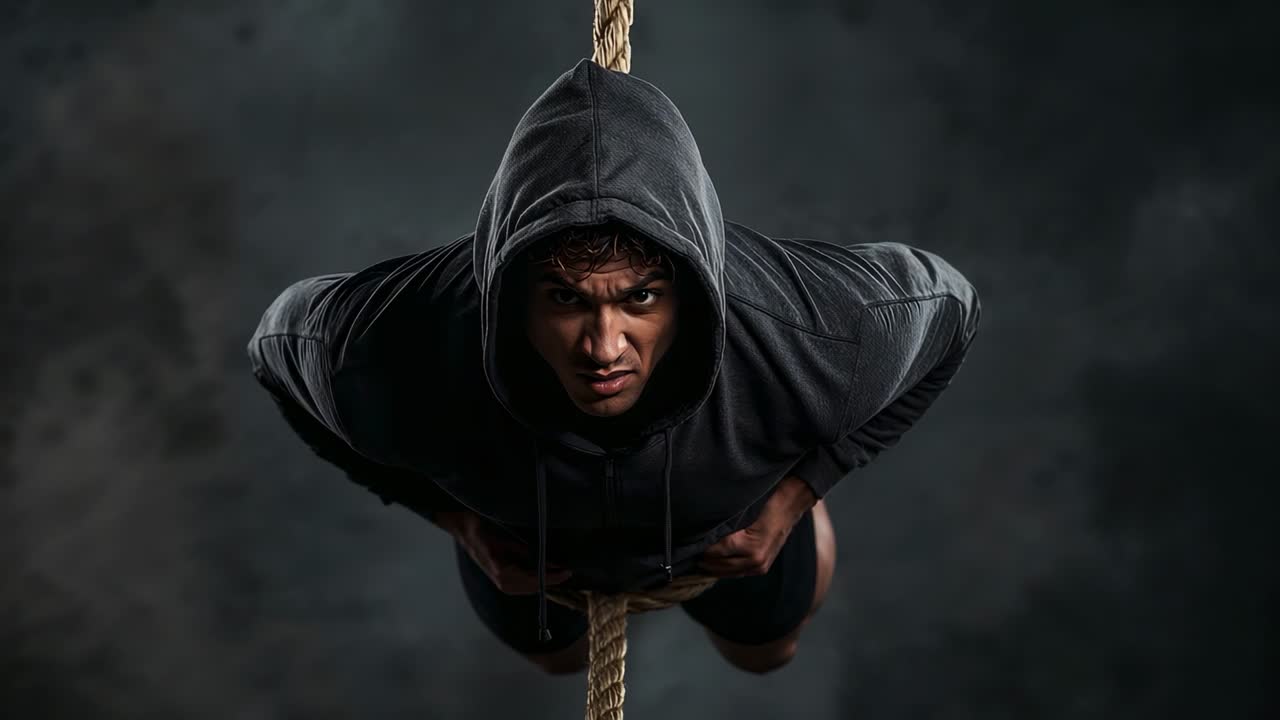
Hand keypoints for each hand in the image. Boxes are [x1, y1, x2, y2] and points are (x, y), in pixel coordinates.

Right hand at [434, 510, 571, 594]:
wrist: (465, 530)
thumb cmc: (483, 531)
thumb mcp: (507, 539)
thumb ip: (526, 552)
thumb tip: (548, 561)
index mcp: (503, 573)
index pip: (534, 580)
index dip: (552, 577)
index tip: (566, 572)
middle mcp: (502, 582)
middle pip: (533, 588)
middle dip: (551, 582)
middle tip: (567, 572)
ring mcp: (500, 583)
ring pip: (528, 589)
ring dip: (543, 583)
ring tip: (559, 573)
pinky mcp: (500, 579)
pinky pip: (521, 585)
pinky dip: (533, 581)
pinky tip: (543, 573)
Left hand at [697, 475, 817, 578]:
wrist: (791, 503)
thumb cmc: (767, 501)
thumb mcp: (744, 510)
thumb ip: (725, 523)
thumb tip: (703, 529)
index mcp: (751, 546)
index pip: (717, 550)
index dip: (701, 547)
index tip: (688, 542)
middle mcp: (756, 560)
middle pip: (719, 565)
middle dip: (703, 559)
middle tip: (687, 552)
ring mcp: (760, 566)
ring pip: (726, 572)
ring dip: (711, 566)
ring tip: (696, 558)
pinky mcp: (762, 567)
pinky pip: (736, 573)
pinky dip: (723, 568)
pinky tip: (712, 562)